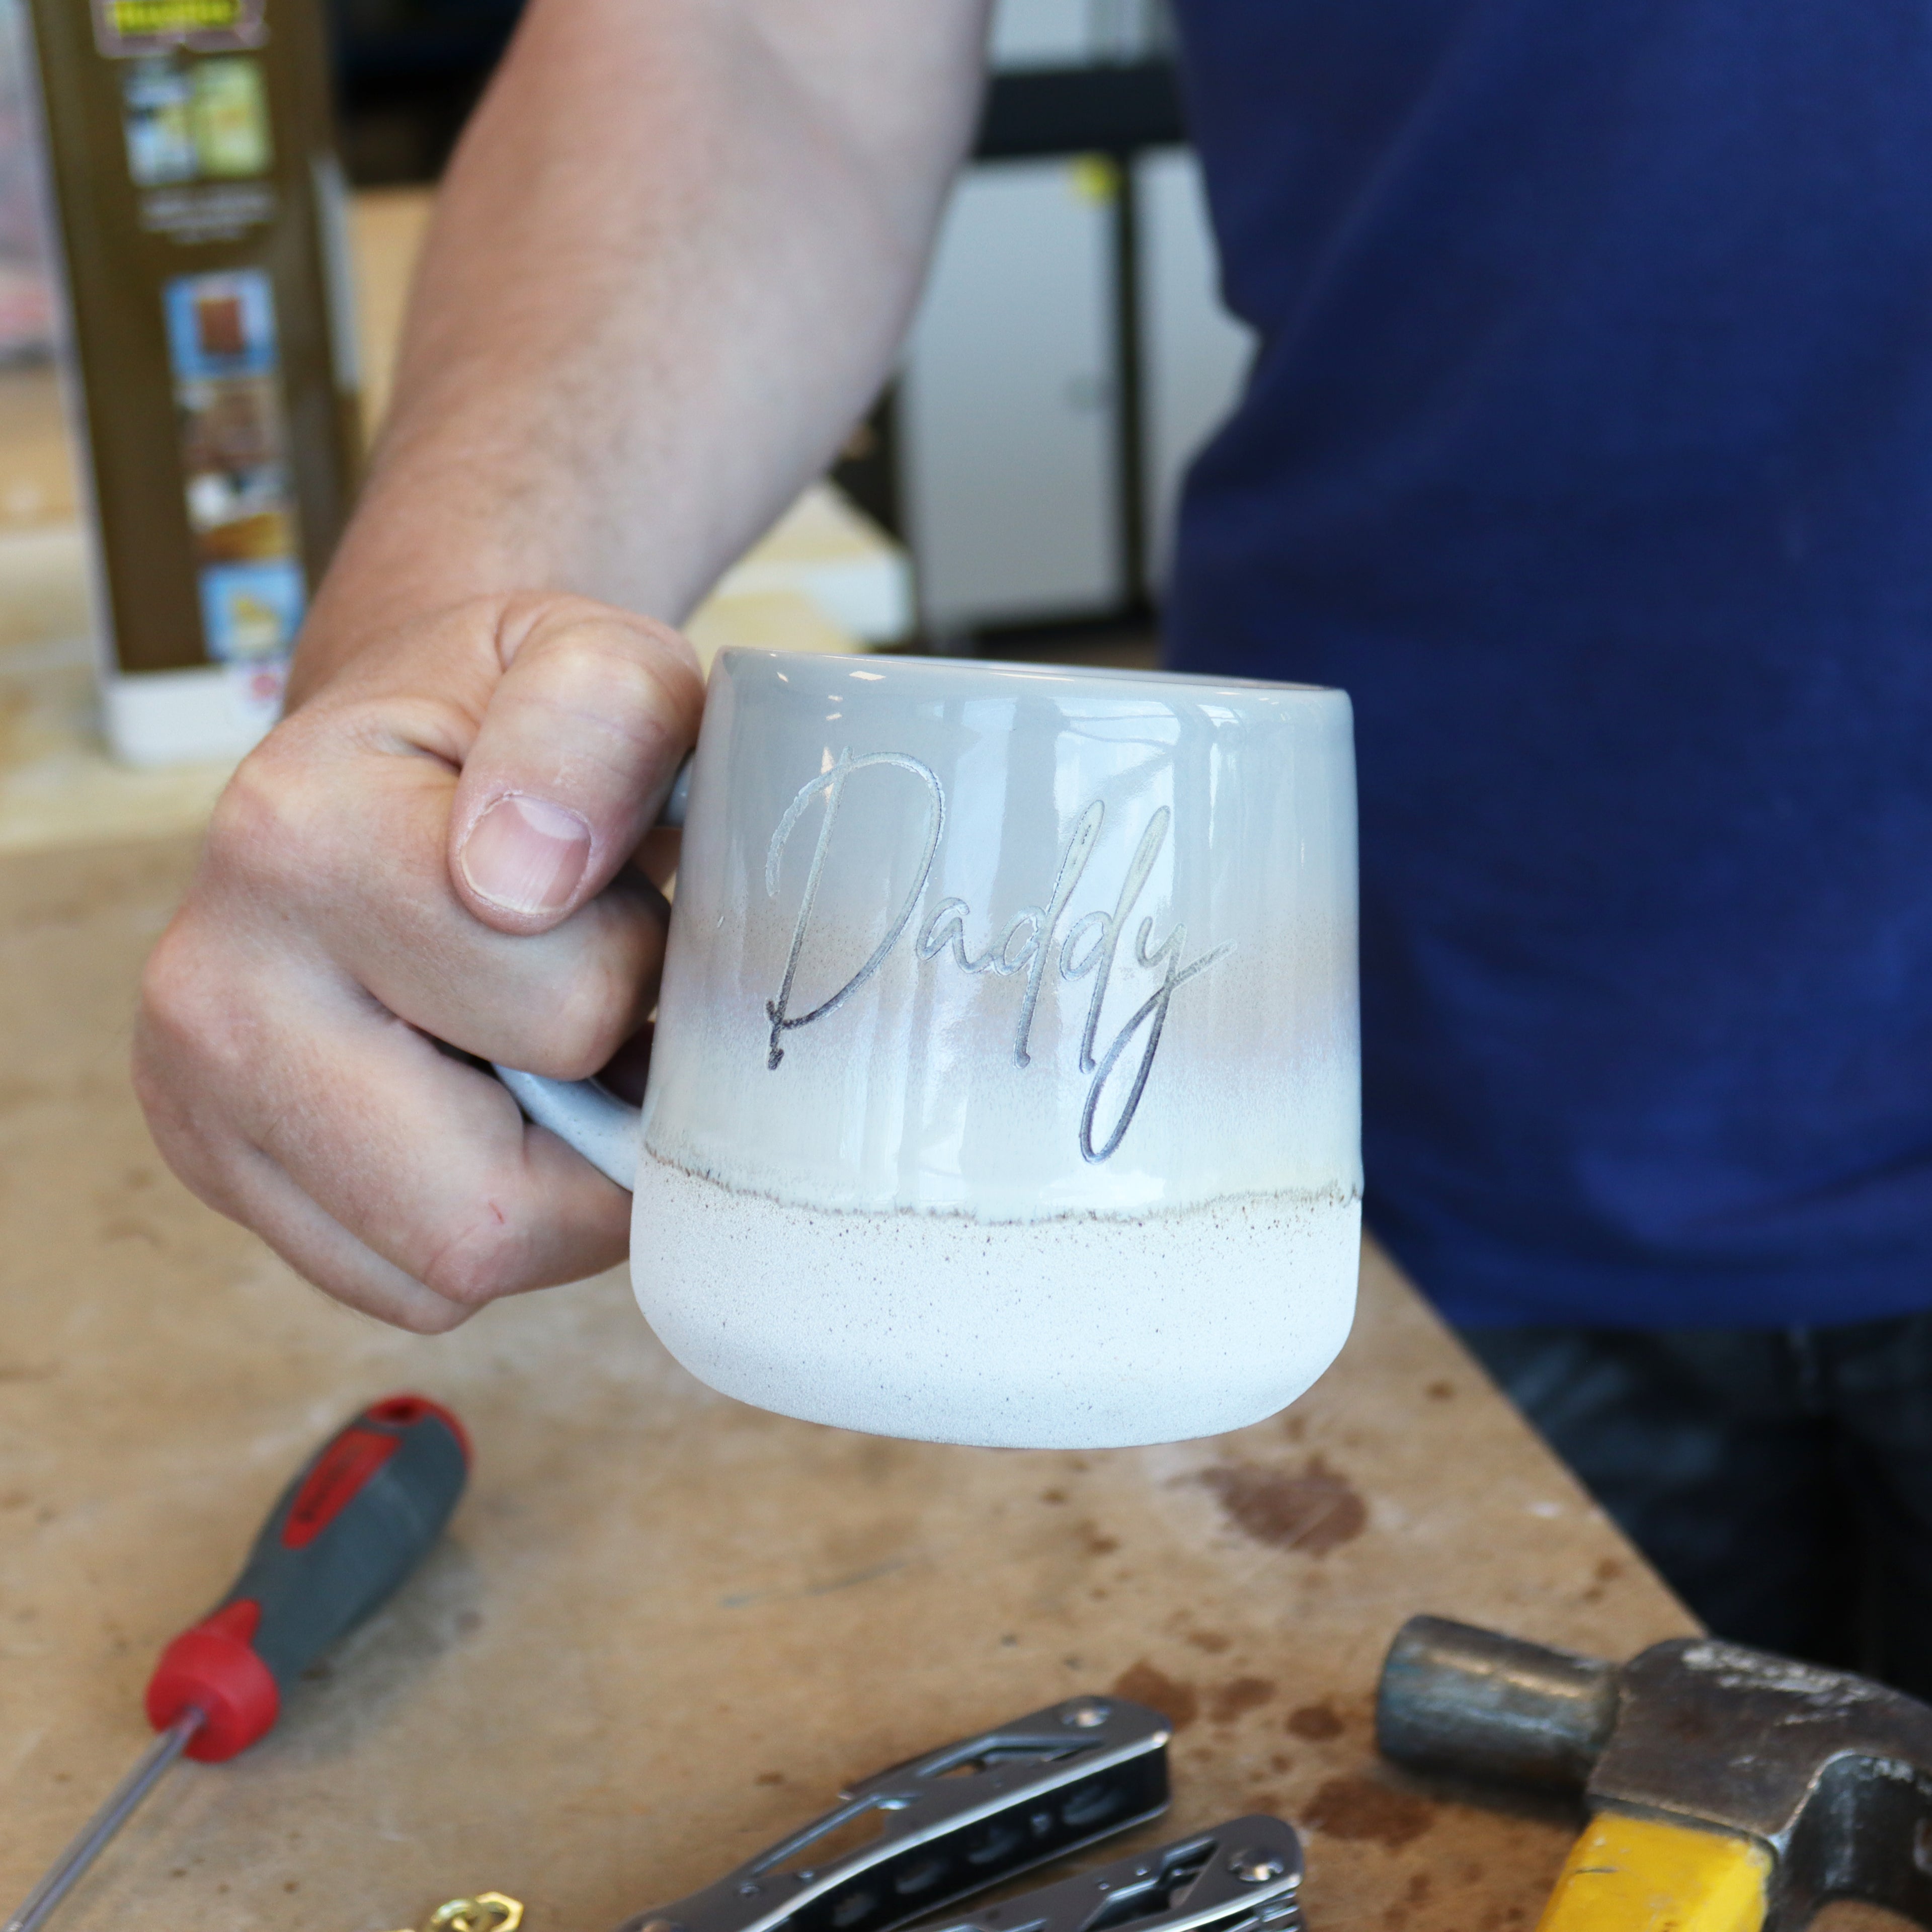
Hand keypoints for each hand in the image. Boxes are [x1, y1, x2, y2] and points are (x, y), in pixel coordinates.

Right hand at [134, 592, 703, 1330]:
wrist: (409, 747)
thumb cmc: (521, 724)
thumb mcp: (601, 668)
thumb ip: (597, 725)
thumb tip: (522, 875)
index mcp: (301, 837)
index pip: (565, 1018)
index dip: (644, 981)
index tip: (625, 904)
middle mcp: (211, 985)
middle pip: (488, 1210)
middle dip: (595, 1129)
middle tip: (605, 1018)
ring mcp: (196, 1098)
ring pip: (448, 1267)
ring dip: (546, 1184)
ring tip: (540, 1053)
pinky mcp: (221, 1170)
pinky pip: (407, 1285)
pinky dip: (483, 1215)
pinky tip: (486, 1098)